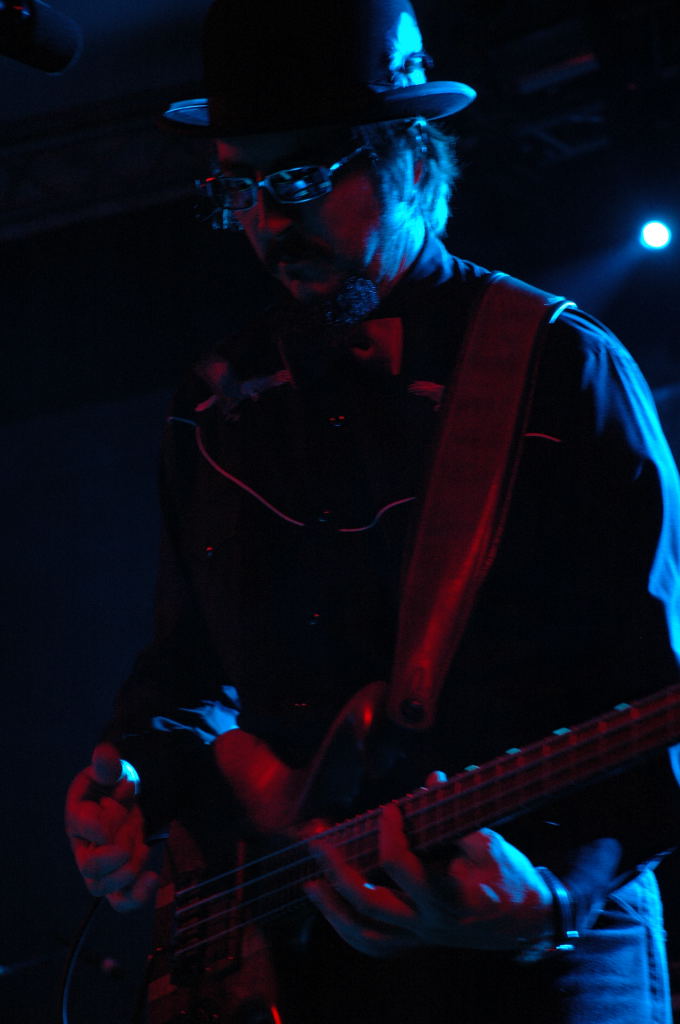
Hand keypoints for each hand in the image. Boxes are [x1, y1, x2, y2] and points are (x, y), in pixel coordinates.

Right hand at [65, 743, 158, 911]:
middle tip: (135, 828)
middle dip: (119, 849)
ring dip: (130, 868)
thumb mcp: (110, 770)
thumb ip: (107, 764)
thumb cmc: (111, 786)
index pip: (85, 827)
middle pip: (91, 867)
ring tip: (143, 845)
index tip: (122, 804)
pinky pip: (121, 901)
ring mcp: (100, 867)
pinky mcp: (118, 879)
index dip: (109, 818)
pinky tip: (153, 878)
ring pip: (103, 887)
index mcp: (78, 817)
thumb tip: (105, 752)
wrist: (123, 801)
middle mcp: (83, 847)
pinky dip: (137, 896)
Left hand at [304, 775, 551, 956]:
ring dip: (333, 910)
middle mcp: (430, 924)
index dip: (390, 834)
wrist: (528, 922)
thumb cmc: (510, 877)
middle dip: (339, 873)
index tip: (388, 808)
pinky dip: (349, 929)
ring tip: (311, 884)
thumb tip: (431, 778)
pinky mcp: (418, 942)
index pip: (404, 867)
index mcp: (450, 898)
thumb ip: (457, 814)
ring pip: (367, 934)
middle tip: (319, 844)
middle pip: (372, 904)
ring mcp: (422, 938)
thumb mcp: (490, 842)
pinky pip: (377, 945)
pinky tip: (331, 909)